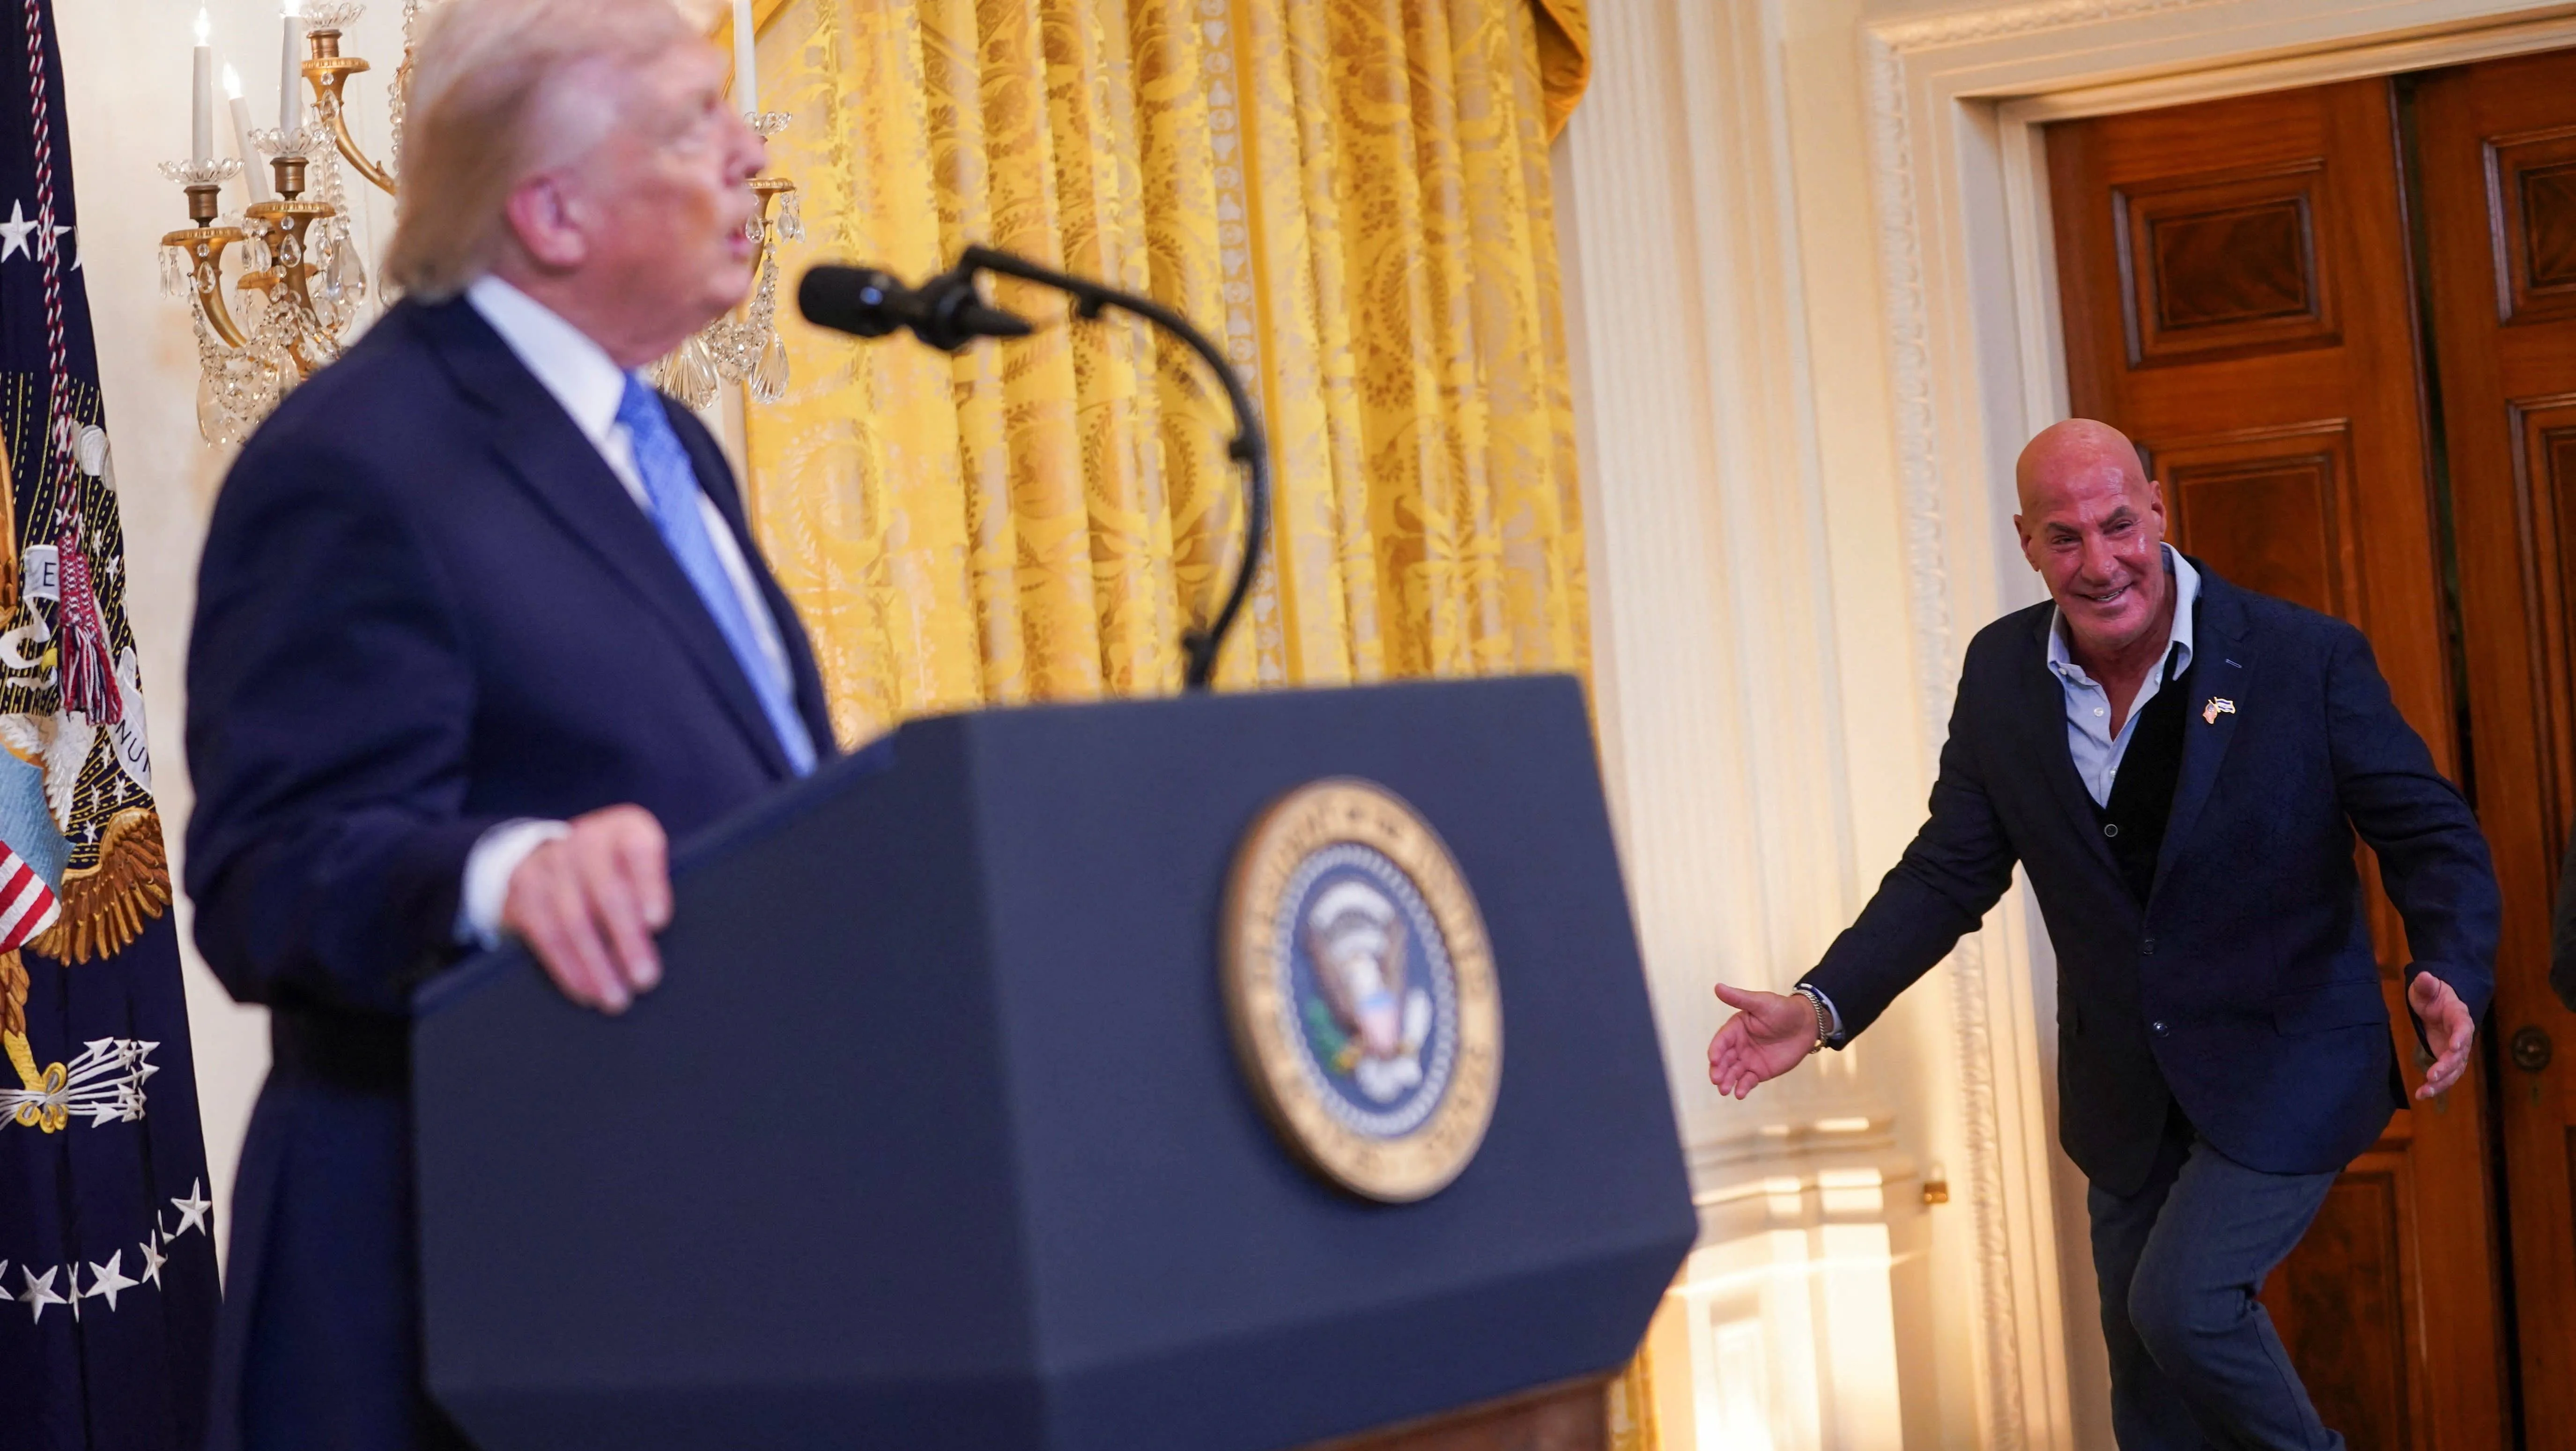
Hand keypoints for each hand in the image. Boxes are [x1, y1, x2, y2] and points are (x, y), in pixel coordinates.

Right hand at [502, 805, 671, 1014]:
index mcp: (626, 828)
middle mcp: (587, 838)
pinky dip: (566, 967)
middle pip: (607, 891)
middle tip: (645, 979)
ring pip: (573, 918)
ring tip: (616, 998)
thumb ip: (653, 890)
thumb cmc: (615, 871)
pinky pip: (544, 933)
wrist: (549, 855)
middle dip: (627, 940)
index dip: (649, 884)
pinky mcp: (523, 889)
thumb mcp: (639, 866)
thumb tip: (662, 940)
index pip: (640, 850)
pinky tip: (585, 990)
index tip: (658, 921)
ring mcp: (550, 862)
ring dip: (596, 964)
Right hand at [1707, 983, 1818, 1098]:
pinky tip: (1739, 1093)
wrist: (1807, 1024)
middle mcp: (1738, 1045)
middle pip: (1724, 1059)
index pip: (1721, 1040)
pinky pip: (1748, 1081)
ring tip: (1724, 1090)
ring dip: (1727, 1081)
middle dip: (1718, 1070)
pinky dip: (1742, 1087)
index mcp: (1735, 1028)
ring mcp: (1748, 1059)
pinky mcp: (1759, 1071)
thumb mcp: (1761, 1002)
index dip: (1716, 1050)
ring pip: (1733, 1072)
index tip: (1714, 1059)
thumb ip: (1739, 998)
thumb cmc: (1782, 1009)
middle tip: (1717, 1080)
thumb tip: (1717, 987)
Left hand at [2408, 972, 2476, 1100]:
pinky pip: (2446, 1075)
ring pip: (2454, 1070)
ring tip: (2425, 1091)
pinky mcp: (2448, 1059)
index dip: (2461, 1036)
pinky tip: (2422, 1094)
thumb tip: (2426, 977)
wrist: (2439, 1004)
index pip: (2464, 1026)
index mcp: (2459, 1015)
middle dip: (2448, 1066)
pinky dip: (2436, 1086)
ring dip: (2442, 1082)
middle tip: (2433, 1075)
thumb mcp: (2427, 987)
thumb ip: (2427, 984)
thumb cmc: (2433, 995)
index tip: (2455, 1046)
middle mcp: (2462, 1036)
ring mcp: (2457, 1050)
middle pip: (2460, 1054)